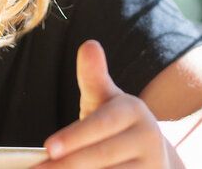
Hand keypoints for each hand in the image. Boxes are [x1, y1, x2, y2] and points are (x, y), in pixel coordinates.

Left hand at [35, 40, 177, 168]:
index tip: (48, 147)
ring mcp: (153, 165)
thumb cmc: (114, 123)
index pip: (101, 124)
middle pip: (102, 156)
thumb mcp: (104, 99)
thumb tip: (89, 45)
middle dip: (67, 165)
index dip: (74, 137)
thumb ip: (92, 77)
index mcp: (133, 110)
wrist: (149, 154)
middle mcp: (148, 138)